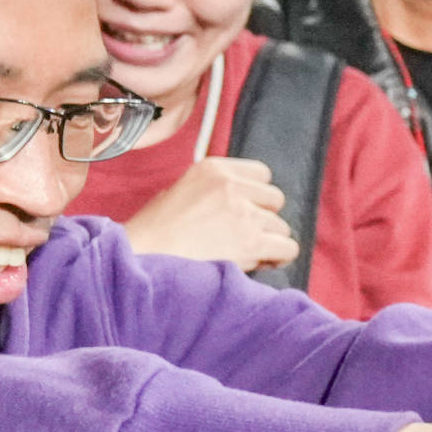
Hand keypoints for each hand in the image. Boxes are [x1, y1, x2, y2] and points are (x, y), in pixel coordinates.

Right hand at [122, 152, 297, 271]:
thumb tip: (243, 203)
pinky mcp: (252, 241)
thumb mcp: (179, 192)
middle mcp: (231, 186)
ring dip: (268, 241)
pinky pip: (288, 248)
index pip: (262, 173)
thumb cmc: (155, 231)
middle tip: (247, 235)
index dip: (257, 195)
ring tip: (245, 253)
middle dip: (265, 218)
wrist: (143, 257)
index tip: (247, 210)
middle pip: (275, 199)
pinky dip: (278, 258)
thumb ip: (213, 191)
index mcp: (213, 168)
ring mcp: (244, 213)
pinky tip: (261, 263)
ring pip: (281, 227)